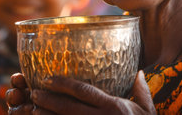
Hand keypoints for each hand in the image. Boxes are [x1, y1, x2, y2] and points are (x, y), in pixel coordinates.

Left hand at [6, 71, 155, 114]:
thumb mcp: (148, 111)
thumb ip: (142, 91)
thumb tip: (139, 72)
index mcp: (113, 107)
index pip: (84, 92)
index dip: (64, 84)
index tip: (48, 78)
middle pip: (69, 108)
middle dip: (49, 99)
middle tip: (34, 92)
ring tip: (33, 110)